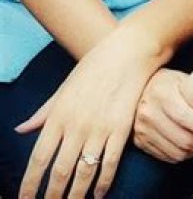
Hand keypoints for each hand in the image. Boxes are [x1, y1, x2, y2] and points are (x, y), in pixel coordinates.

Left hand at [16, 35, 159, 198]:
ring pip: (84, 174)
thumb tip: (21, 129)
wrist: (128, 51)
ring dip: (76, 196)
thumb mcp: (64, 88)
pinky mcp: (121, 129)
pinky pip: (110, 164)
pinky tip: (98, 195)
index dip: (29, 185)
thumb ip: (43, 112)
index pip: (38, 159)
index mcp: (59, 116)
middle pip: (59, 173)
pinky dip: (103, 184)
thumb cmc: (94, 67)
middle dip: (52, 197)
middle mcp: (76, 126)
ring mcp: (100, 129)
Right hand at [133, 69, 192, 162]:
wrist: (142, 85)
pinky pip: (165, 156)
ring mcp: (142, 128)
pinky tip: (189, 148)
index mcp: (162, 94)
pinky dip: (181, 155)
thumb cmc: (170, 82)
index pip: (188, 118)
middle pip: (183, 139)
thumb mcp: (184, 81)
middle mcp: (149, 111)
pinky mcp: (139, 140)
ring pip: (176, 151)